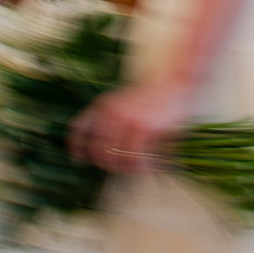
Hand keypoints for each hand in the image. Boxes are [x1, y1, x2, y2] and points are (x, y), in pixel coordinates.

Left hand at [68, 77, 197, 175]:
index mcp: (104, 104)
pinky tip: (150, 166)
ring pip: (116, 159)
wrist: (178, 83)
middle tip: (127, 168)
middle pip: (98, 152)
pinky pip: (135, 159)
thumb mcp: (127, 103)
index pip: (80, 127)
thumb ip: (112, 123)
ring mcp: (126, 120)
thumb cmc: (155, 97)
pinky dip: (142, 168)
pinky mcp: (143, 128)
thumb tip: (103, 154)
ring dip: (129, 169)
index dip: (76, 146)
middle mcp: (111, 112)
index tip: (76, 159)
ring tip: (142, 167)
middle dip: (111, 165)